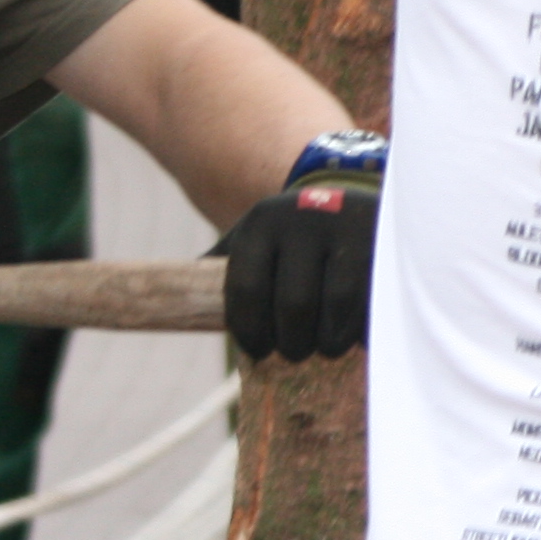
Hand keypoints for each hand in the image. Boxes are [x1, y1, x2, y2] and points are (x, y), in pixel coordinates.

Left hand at [212, 150, 377, 359]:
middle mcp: (306, 217)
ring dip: (332, 338)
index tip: (258, 352)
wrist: (349, 187)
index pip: (246, 290)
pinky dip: (368, 323)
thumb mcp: (251, 237)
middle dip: (293, 340)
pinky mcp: (390, 238)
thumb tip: (150, 296)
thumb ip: (217, 265)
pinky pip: (378, 295)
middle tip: (297, 352)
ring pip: (340, 303)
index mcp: (263, 222)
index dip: (250, 330)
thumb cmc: (291, 233)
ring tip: (328, 347)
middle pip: (295, 303)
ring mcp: (352, 224)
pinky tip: (361, 333)